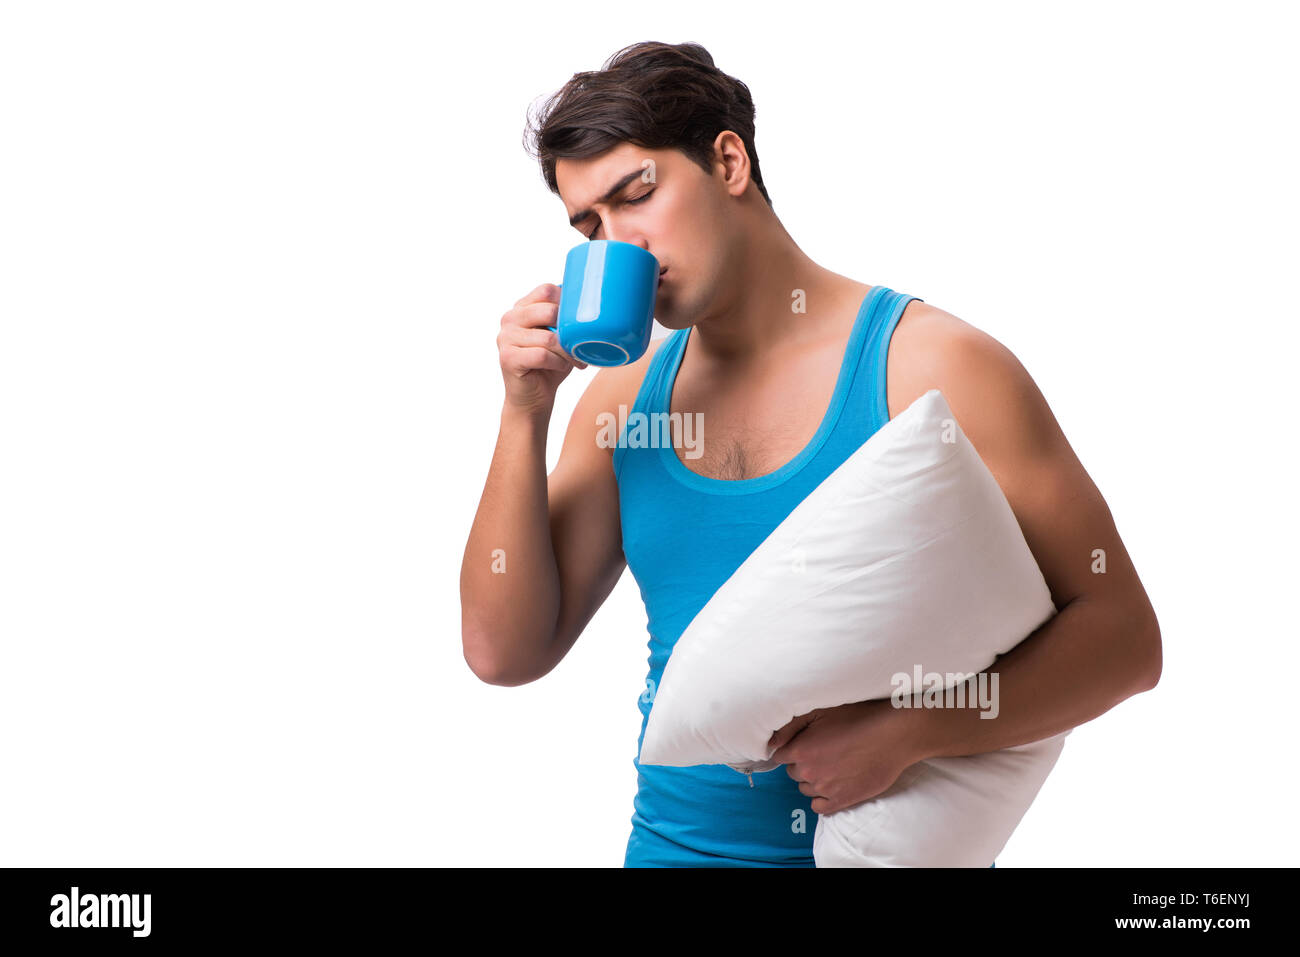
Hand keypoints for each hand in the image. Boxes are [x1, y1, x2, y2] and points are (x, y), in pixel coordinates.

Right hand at [497, 282, 586, 414]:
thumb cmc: (550, 364)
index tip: (580, 321)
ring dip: (567, 352)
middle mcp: (510, 318)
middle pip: (548, 311)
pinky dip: (557, 362)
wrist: (533, 397)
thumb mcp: (559, 336)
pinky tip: (561, 367)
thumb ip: (565, 318)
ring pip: (548, 338)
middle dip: (571, 330)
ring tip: (576, 360)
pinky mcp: (508, 358)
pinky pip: (541, 355)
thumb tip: (594, 301)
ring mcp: (505, 338)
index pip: (546, 290)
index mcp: (521, 308)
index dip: (567, 303)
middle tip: (582, 344)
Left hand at [767, 698, 922, 815]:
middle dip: (802, 763)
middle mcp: (808, 772)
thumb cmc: (858, 717)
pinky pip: (819, 808)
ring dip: (813, 779)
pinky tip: (832, 786)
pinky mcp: (842, 801)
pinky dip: (822, 799)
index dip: (791, 749)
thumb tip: (771, 743)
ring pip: (806, 789)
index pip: (779, 756)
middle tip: (821, 752)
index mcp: (800, 750)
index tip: (802, 745)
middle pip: (793, 772)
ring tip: (831, 766)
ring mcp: (825, 789)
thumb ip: (790, 727)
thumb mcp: (820, 711)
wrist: (893, 735)